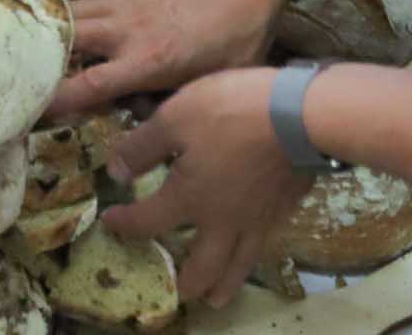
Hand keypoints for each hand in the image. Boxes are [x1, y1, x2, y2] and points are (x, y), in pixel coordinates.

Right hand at [48, 0, 280, 118]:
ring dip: (63, 29)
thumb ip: (176, 101)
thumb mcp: (213, 83)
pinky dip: (98, 14)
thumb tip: (150, 113)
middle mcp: (125, 30)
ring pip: (77, 12)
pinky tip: (114, 23)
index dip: (58, 101)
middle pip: (67, 40)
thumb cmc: (240, 34)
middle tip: (38, 73)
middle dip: (46, 57)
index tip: (37, 110)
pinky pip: (105, 0)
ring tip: (55, 45)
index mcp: (145, 61)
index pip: (88, 86)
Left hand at [106, 69, 311, 304]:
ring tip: (216, 299)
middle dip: (186, 283)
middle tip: (179, 292)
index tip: (110, 222)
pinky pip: (263, 245)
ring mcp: (257, 220)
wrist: (301, 117)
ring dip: (223, 287)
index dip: (125, 224)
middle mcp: (222, 220)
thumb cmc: (232, 112)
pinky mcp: (284, 210)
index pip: (148, 222)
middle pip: (202, 267)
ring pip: (238, 267)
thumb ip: (142, 148)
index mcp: (189, 198)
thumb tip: (116, 173)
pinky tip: (251, 251)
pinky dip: (251, 258)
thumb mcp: (175, 117)